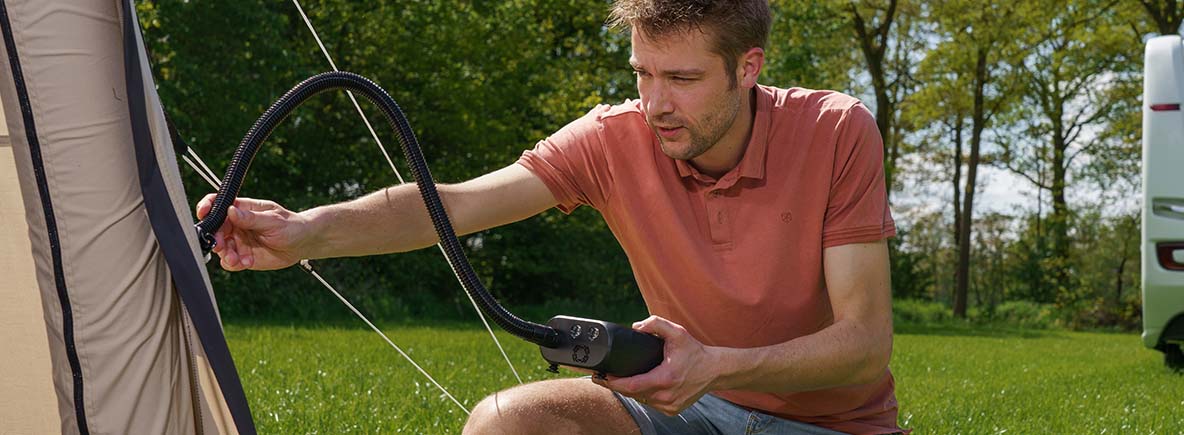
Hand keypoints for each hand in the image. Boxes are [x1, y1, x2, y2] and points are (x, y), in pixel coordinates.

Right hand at [195, 194, 307, 270]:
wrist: (302, 243)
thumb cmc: (291, 226)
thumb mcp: (273, 220)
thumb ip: (251, 218)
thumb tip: (230, 210)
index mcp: (242, 209)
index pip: (218, 204)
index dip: (207, 206)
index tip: (203, 213)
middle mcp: (237, 225)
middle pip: (216, 229)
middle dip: (216, 238)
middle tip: (222, 246)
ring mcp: (238, 241)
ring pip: (221, 248)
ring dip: (225, 254)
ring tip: (237, 259)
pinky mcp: (243, 256)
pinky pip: (230, 261)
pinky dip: (234, 264)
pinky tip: (247, 263)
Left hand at [593, 316, 719, 415]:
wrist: (714, 370)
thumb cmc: (695, 352)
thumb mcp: (677, 332)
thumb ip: (656, 324)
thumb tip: (635, 327)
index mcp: (664, 378)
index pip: (630, 386)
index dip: (613, 382)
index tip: (601, 376)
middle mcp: (666, 396)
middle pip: (632, 394)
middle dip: (617, 385)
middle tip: (603, 376)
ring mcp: (669, 405)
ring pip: (641, 400)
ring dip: (630, 391)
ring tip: (619, 380)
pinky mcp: (672, 410)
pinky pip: (651, 403)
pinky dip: (644, 395)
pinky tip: (639, 386)